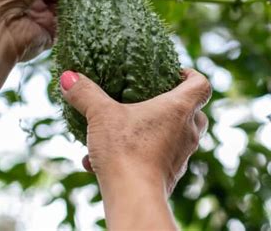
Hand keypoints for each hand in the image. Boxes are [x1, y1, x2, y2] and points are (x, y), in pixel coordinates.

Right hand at [60, 68, 210, 193]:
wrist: (133, 197)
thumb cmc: (125, 150)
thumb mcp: (101, 115)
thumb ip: (85, 93)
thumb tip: (69, 77)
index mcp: (180, 109)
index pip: (201, 85)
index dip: (191, 75)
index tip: (174, 74)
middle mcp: (187, 132)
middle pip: (196, 113)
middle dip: (177, 106)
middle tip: (153, 101)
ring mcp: (182, 155)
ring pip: (177, 137)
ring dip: (154, 132)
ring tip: (122, 132)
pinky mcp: (171, 175)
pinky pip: (159, 158)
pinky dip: (140, 155)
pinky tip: (104, 161)